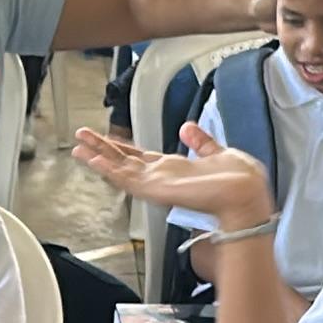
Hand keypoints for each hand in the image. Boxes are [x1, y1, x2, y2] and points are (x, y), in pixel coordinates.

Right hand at [70, 123, 274, 232]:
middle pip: (123, 160)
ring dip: (98, 156)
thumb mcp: (217, 151)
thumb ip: (200, 141)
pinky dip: (109, 169)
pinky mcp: (156, 189)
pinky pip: (127, 179)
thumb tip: (188, 127)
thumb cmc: (238, 181)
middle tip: (81, 137)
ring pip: (120, 168)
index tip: (105, 138)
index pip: (140, 156)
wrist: (244, 196)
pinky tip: (94, 160)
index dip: (122, 146)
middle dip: (101, 148)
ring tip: (78, 146)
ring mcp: (157, 184)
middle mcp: (162, 177)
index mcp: (174, 169)